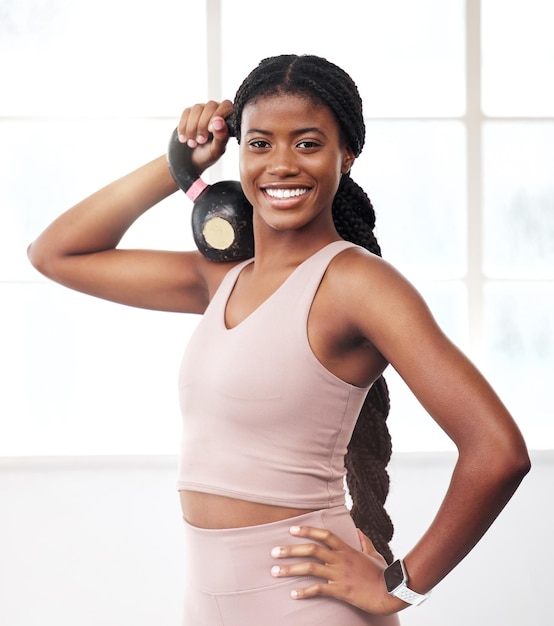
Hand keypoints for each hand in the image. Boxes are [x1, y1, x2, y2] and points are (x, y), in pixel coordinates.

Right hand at [177, 100, 233, 174]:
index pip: (226, 106)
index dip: (218, 115)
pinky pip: (186, 113)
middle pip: (210, 106)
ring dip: (192, 128)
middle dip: (203, 125)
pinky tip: (184, 139)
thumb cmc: (209, 153)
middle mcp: (216, 110)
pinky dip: (184, 127)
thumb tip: (219, 121)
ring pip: (197, 108)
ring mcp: (203, 109)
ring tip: (192, 143)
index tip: (210, 130)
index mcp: (228, 118)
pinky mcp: (190, 112)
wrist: (192, 158)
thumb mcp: (216, 150)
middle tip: (200, 141)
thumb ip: (221, 136)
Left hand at [270, 525, 403, 615]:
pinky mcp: (341, 590)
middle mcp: (340, 559)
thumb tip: (358, 531)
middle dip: (290, 549)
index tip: (291, 529)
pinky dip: (304, 592)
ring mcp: (340, 574)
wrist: (391, 592)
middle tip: (273, 551)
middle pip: (311, 549)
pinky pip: (319, 589)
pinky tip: (293, 594)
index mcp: (347, 548)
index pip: (324, 534)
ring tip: (275, 571)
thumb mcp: (374, 554)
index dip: (307, 530)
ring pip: (310, 568)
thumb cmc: (384, 574)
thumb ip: (364, 542)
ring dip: (290, 569)